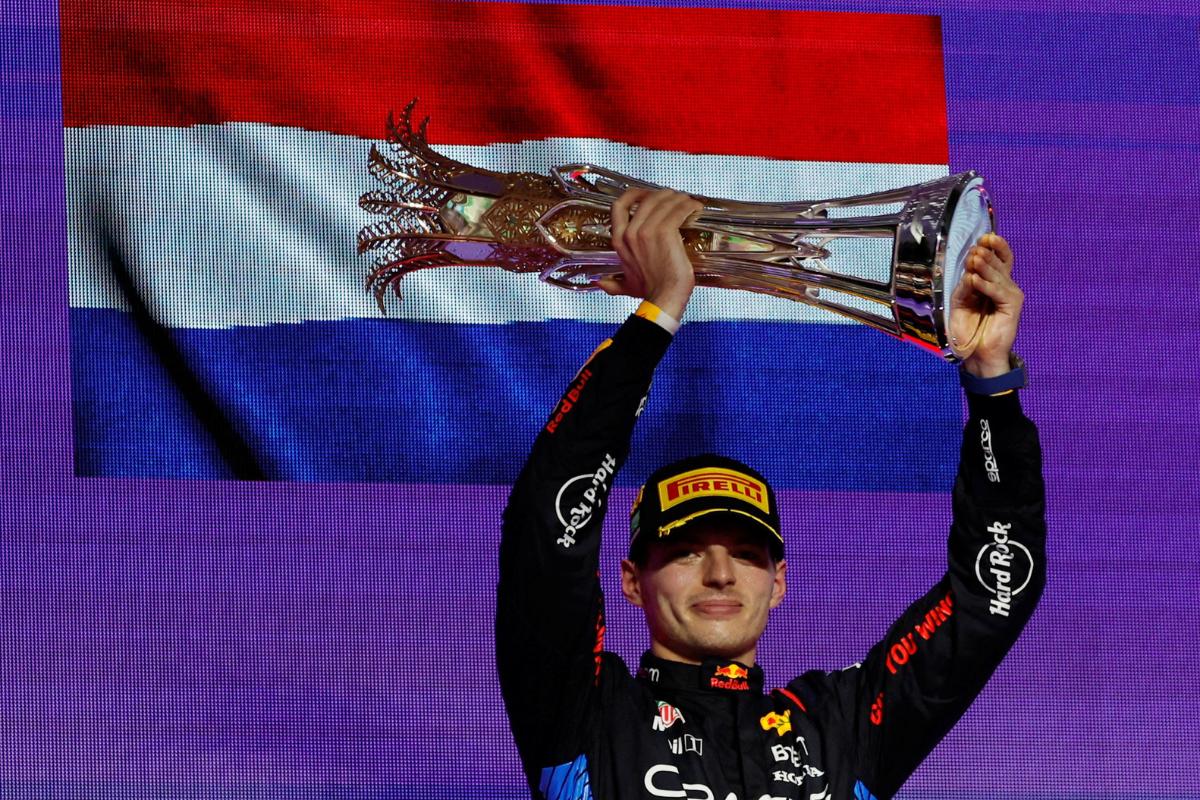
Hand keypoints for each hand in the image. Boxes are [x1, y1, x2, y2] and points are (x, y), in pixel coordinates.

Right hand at [596, 188, 702, 320]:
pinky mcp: (666, 232)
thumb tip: (600, 284)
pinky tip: (695, 209)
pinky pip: (678, 210)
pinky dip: (689, 206)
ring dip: (680, 199)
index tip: (648, 193)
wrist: (664, 299)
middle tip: (678, 200)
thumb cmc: (649, 292)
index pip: (619, 205)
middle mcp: (630, 232)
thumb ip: (612, 284)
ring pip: (665, 201)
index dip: (635, 194)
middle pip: (647, 198)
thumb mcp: (626, 285)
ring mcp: (647, 231)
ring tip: (690, 203)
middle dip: (665, 195)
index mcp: (619, 240)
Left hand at [952, 233, 1023, 376]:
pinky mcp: (1013, 306)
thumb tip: (968, 271)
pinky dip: (985, 285)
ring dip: (985, 266)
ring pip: (998, 276)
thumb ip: (965, 286)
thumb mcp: (961, 302)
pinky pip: (998, 291)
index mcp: (994, 282)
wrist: (975, 353)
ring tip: (974, 258)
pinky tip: (974, 280)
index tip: (983, 237)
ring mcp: (1011, 295)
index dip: (994, 246)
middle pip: (1000, 263)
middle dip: (987, 254)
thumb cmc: (967, 328)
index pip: (1000, 258)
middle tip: (976, 248)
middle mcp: (1005, 286)